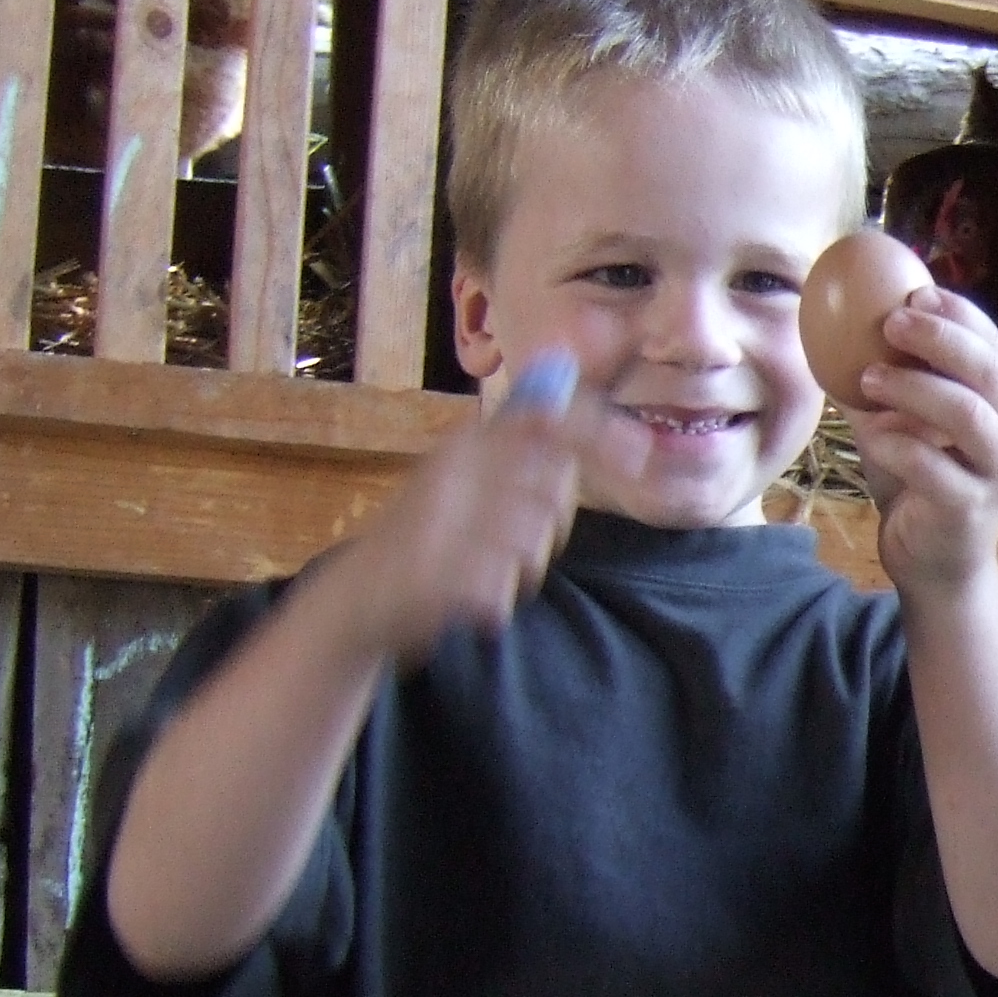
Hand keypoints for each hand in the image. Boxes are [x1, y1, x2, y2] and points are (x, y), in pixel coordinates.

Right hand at [317, 379, 603, 661]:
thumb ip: (529, 446)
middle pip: (552, 492)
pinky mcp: (429, 572)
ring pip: (532, 544)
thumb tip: (589, 395)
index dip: (599, 433)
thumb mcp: (476, 478)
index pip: (545, 421)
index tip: (639, 451)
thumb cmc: (433, 538)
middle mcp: (451, 469)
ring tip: (479, 566)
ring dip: (519, 567)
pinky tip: (466, 597)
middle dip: (548, 526)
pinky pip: (500, 590)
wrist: (358, 599)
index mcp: (464, 444)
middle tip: (505, 540)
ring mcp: (438, 519)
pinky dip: (492, 601)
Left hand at [849, 276, 997, 596]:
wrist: (936, 564)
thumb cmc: (920, 481)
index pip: (995, 343)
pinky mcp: (969, 508)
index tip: (913, 292)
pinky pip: (931, 465)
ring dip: (912, 387)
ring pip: (966, 414)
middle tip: (890, 323)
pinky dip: (894, 442)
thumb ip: (889, 376)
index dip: (959, 313)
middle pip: (989, 370)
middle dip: (940, 338)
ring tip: (867, 379)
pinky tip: (869, 434)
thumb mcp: (904, 420)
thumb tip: (838, 318)